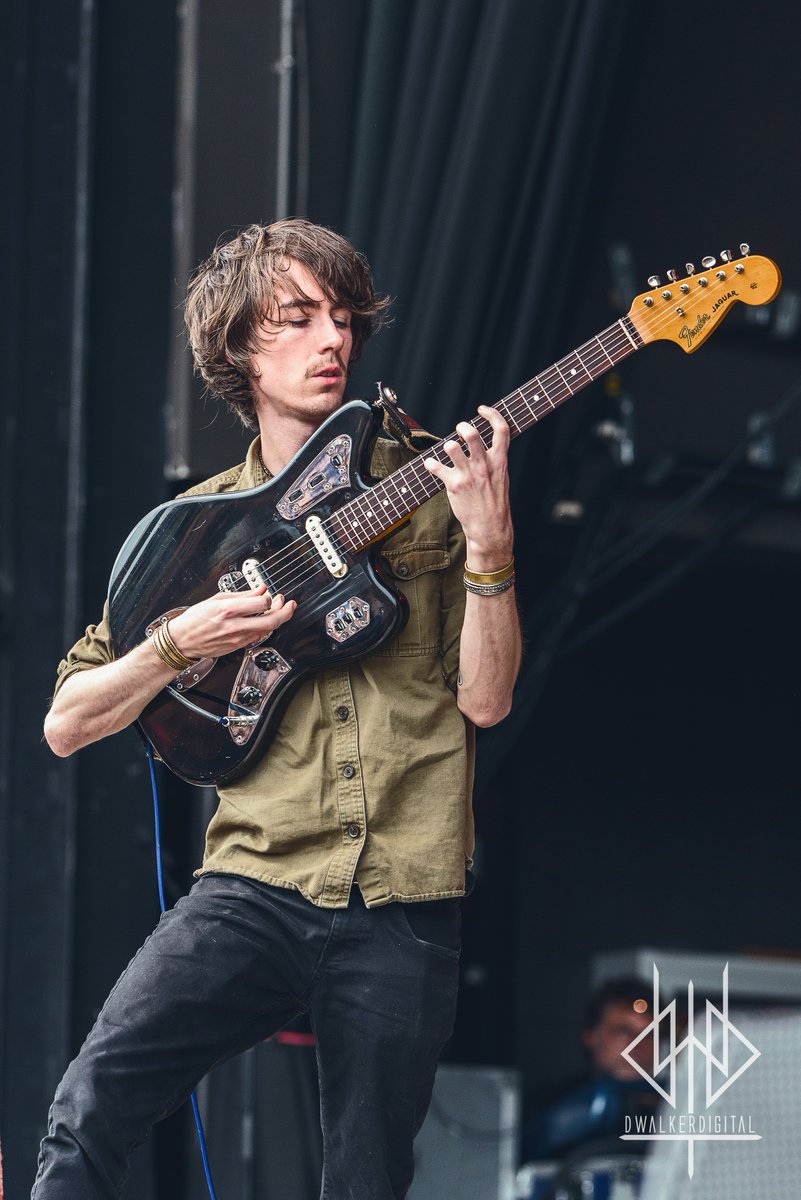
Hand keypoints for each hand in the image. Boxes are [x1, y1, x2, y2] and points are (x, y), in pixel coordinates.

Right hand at [167, 584, 295, 660]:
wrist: (183, 641)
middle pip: (272, 620)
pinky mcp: (239, 646)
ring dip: (277, 618)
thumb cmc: (195, 619)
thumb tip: (260, 590)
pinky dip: (266, 627)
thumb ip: (242, 595)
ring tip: (279, 608)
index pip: (261, 603)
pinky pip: (259, 636)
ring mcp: (238, 638)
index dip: (270, 597)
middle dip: (286, 611)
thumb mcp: (216, 599)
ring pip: (268, 629)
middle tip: (290, 604)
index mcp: (228, 610)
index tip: (270, 594)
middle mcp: (235, 625)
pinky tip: (266, 619)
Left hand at [424, 405, 513, 569]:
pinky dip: (430, 464)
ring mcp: (469, 475)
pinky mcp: (454, 485)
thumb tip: (481, 445)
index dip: (492, 414)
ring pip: (452, 448)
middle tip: (460, 429)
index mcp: (500, 461)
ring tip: (448, 448)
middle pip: (472, 435)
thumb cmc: (494, 502)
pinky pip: (436, 467)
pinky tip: (430, 464)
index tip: (482, 409)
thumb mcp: (501, 477)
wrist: (490, 527)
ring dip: (447, 444)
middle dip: (463, 427)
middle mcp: (484, 465)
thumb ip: (493, 460)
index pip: (501, 430)